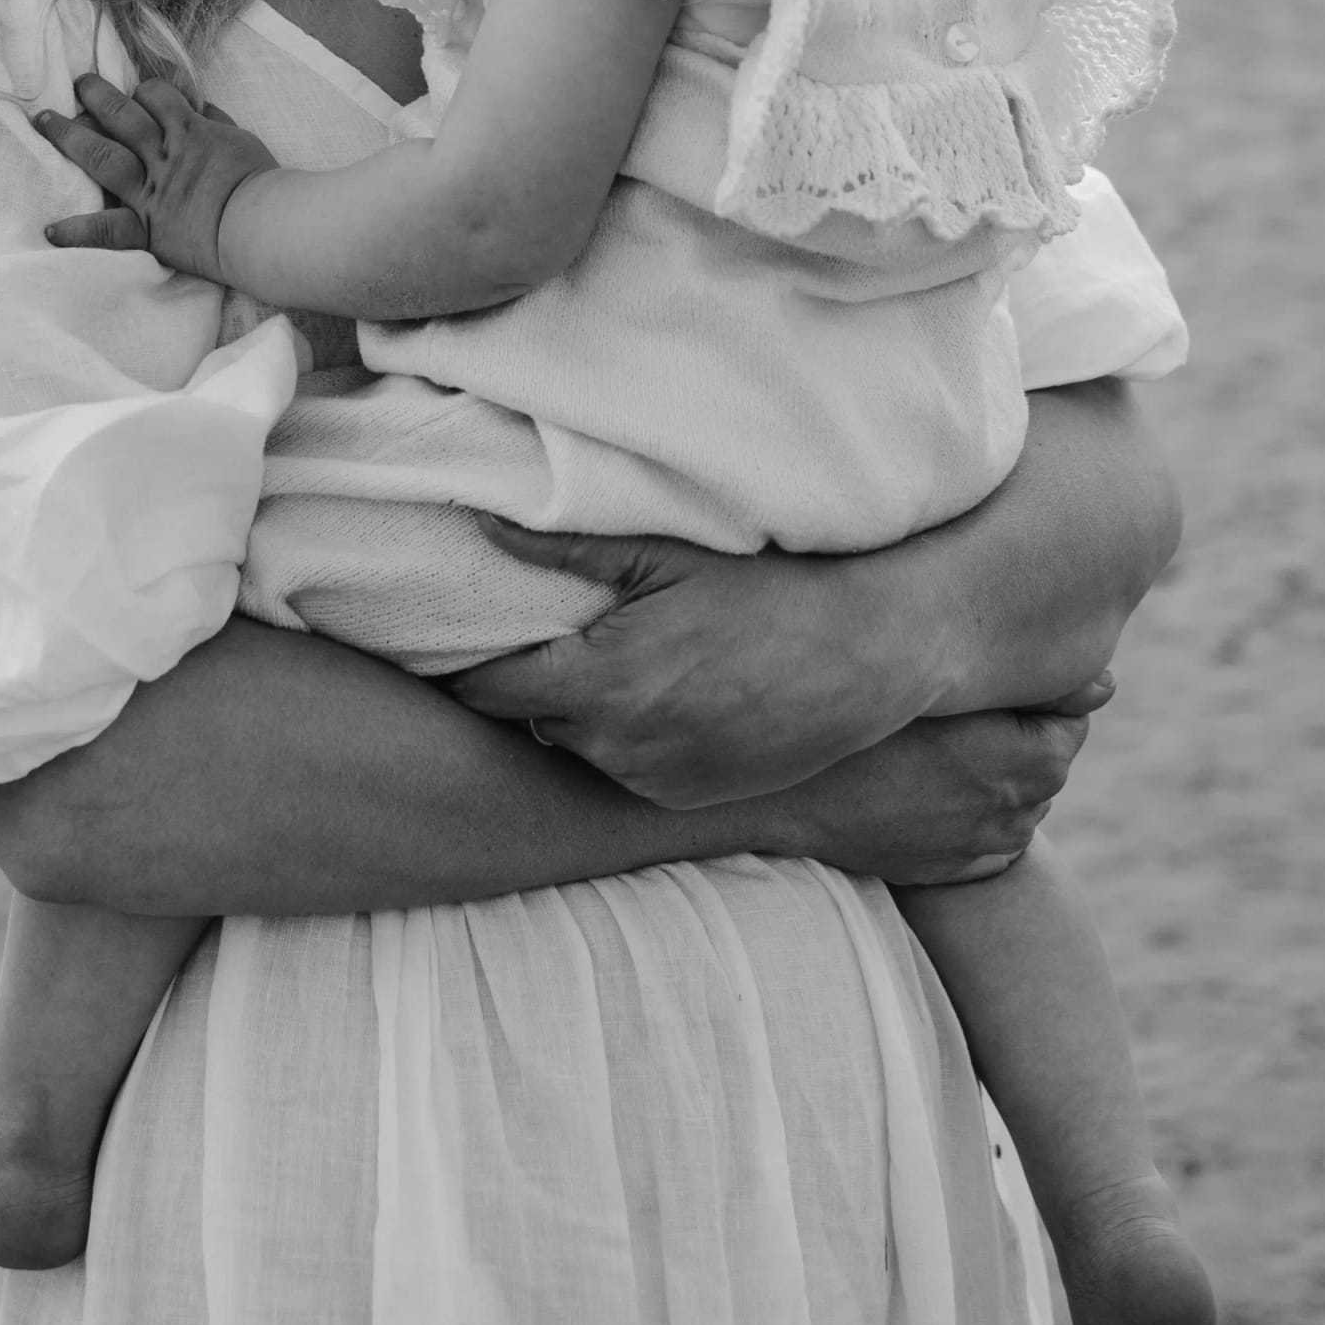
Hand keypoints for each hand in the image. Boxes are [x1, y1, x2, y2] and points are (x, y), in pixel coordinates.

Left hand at [34, 71, 278, 281]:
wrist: (262, 224)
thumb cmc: (259, 181)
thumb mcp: (241, 137)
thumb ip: (215, 118)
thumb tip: (198, 101)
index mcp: (189, 131)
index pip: (156, 96)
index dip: (142, 89)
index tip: (132, 89)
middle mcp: (163, 155)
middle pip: (122, 116)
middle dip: (96, 96)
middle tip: (77, 85)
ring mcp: (151, 191)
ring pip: (104, 157)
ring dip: (71, 138)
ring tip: (44, 121)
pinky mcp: (148, 228)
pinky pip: (108, 228)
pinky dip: (79, 230)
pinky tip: (51, 230)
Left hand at [448, 518, 1038, 807]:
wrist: (867, 657)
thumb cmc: (766, 592)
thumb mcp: (664, 555)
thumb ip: (564, 546)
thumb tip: (477, 522)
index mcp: (603, 682)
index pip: (489, 691)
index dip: (468, 665)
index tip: (456, 636)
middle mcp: (619, 747)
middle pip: (528, 720)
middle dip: (525, 683)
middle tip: (537, 636)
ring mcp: (655, 783)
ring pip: (576, 749)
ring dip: (577, 713)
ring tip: (605, 660)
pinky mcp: (687, 802)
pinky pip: (624, 773)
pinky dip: (624, 741)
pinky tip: (657, 696)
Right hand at [755, 705, 1103, 885]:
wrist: (783, 795)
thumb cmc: (860, 716)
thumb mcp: (946, 682)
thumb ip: (1038, 681)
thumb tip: (1109, 683)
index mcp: (1034, 759)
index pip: (1072, 715)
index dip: (1030, 689)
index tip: (984, 675)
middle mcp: (1021, 811)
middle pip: (1044, 757)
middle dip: (1015, 730)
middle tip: (953, 703)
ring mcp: (986, 847)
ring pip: (1014, 796)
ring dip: (992, 769)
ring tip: (933, 741)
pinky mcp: (954, 870)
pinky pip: (983, 832)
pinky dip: (968, 808)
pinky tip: (922, 784)